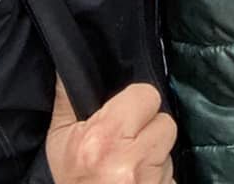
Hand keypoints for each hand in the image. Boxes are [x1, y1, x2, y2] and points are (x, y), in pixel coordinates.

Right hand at [45, 80, 175, 182]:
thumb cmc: (71, 179)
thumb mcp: (61, 141)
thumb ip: (68, 99)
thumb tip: (67, 61)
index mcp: (103, 139)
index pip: (148, 94)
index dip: (137, 103)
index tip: (122, 116)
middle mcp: (130, 160)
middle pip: (165, 121)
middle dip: (149, 129)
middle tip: (128, 141)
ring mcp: (151, 180)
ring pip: (170, 147)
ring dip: (156, 153)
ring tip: (131, 164)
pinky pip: (173, 172)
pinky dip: (160, 175)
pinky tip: (140, 181)